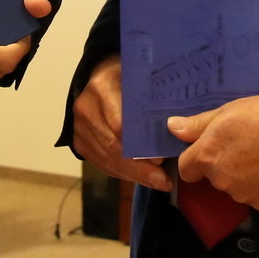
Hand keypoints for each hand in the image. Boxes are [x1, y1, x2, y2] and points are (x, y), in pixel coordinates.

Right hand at [72, 54, 171, 192]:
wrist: (95, 76)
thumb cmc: (125, 74)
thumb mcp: (138, 74)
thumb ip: (153, 94)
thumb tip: (180, 125)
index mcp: (101, 87)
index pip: (120, 123)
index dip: (140, 145)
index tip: (161, 158)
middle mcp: (86, 109)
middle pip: (113, 147)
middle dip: (140, 168)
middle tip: (164, 181)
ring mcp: (78, 127)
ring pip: (107, 160)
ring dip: (134, 175)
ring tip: (159, 183)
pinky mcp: (78, 142)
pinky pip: (101, 164)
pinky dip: (122, 174)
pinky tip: (142, 179)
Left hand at [168, 94, 258, 210]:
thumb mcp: (227, 111)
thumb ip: (198, 124)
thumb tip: (172, 127)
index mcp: (207, 156)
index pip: (186, 169)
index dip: (195, 160)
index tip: (210, 149)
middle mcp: (220, 180)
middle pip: (212, 177)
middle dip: (223, 165)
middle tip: (244, 145)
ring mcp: (242, 195)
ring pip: (234, 187)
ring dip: (242, 176)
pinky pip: (255, 196)